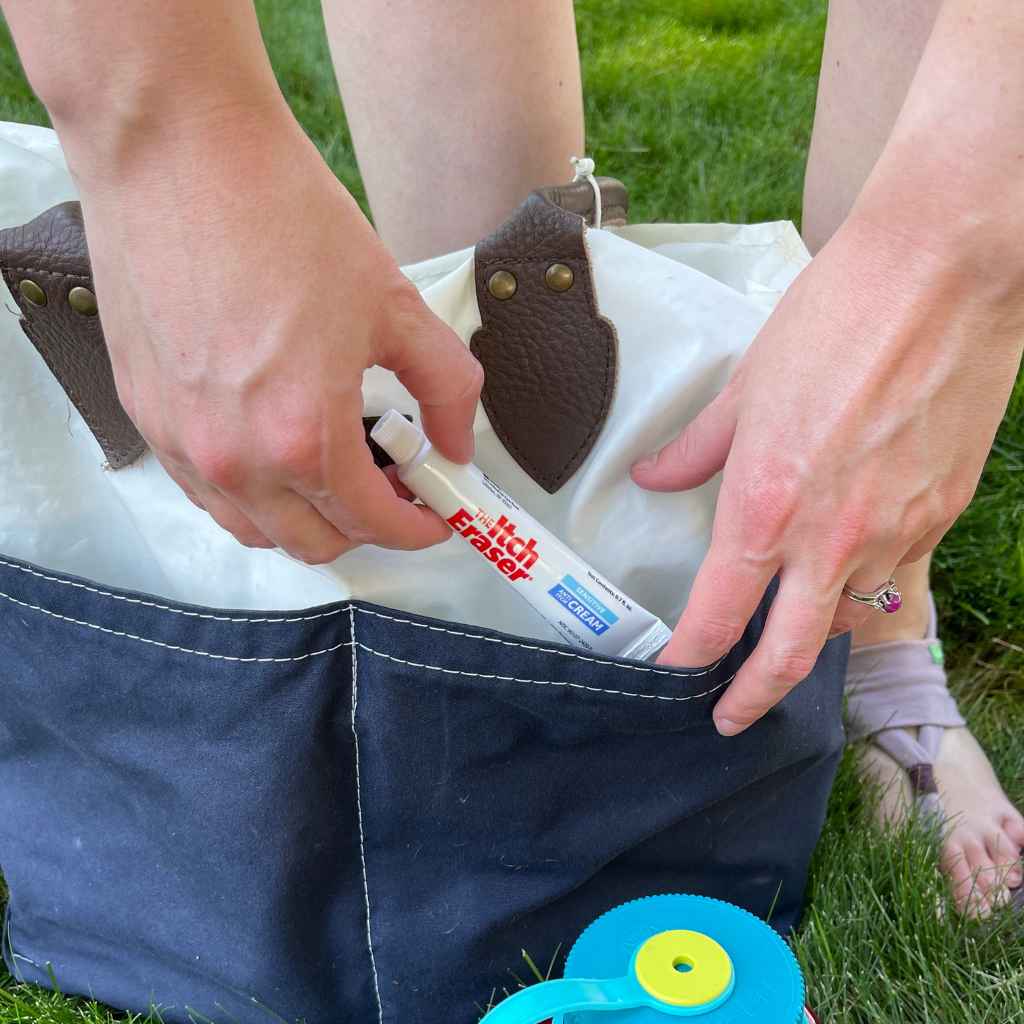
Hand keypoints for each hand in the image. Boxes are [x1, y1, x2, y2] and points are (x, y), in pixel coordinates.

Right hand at [76, 107, 481, 563]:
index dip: (418, 528)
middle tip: (395, 486)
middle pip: (315, 542)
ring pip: (255, 528)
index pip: (374, 523)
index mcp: (303, 435)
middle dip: (368, 527)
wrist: (178, 152)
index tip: (438, 513)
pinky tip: (276, 446)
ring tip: (338, 466)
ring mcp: (180, 441)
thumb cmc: (282, 219)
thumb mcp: (395, 306)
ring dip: (308, 517)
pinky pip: (206, 492)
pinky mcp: (145, 415)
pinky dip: (252, 492)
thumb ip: (446, 388)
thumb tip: (457, 443)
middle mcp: (234, 458)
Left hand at [632, 215, 1023, 734]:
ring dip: (810, 631)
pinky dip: (865, 587)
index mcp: (764, 505)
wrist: (942, 275)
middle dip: (752, 700)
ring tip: (787, 624)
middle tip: (729, 718)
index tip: (675, 673)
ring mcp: (894, 533)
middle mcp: (829, 537)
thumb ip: (696, 450)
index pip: (717, 614)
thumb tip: (655, 479)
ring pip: (845, 616)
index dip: (690, 657)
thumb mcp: (745, 387)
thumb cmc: (834, 320)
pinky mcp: (940, 515)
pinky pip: (895, 576)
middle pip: (787, 655)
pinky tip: (849, 568)